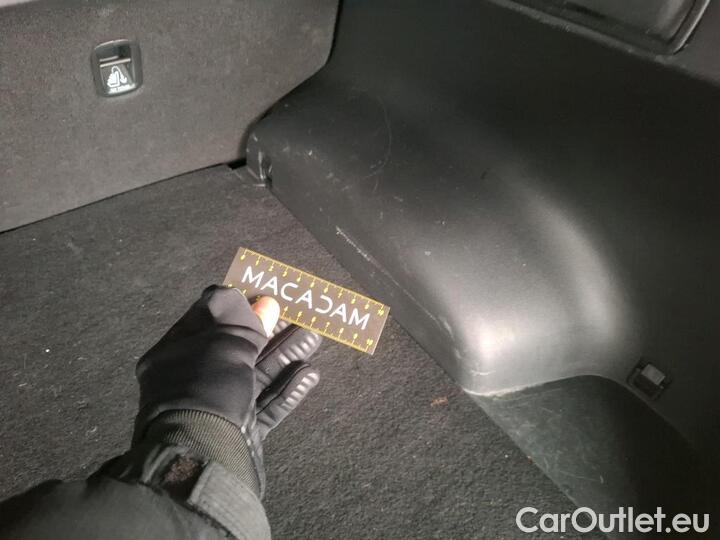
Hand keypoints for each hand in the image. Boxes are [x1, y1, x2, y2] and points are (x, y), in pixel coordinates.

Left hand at [133, 285, 320, 494]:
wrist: (202, 460)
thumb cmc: (206, 390)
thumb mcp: (223, 344)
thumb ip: (244, 321)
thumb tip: (264, 303)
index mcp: (176, 354)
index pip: (209, 320)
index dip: (239, 306)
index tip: (268, 296)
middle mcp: (194, 379)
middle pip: (239, 348)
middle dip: (273, 332)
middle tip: (303, 317)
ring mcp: (218, 407)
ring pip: (257, 375)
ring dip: (287, 355)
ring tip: (315, 338)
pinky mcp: (241, 432)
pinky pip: (266, 405)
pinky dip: (288, 389)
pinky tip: (309, 374)